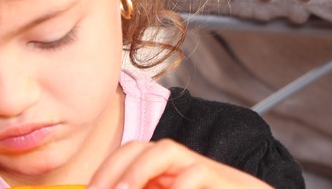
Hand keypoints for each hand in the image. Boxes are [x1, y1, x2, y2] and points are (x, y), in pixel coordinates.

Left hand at [87, 138, 271, 188]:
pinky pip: (196, 175)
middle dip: (116, 167)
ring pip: (167, 150)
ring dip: (139, 170)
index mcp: (165, 177)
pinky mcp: (225, 182)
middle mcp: (180, 168)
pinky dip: (179, 187)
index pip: (130, 155)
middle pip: (143, 147)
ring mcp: (203, 172)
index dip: (106, 171)